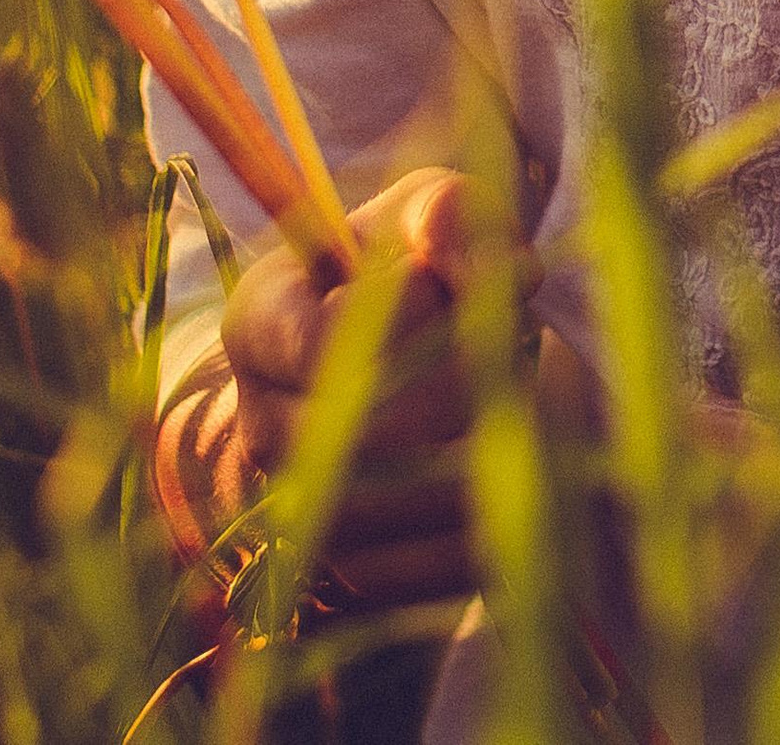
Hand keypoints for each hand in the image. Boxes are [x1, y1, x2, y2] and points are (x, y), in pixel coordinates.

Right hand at [156, 168, 519, 610]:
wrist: (433, 351)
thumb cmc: (425, 261)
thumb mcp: (437, 210)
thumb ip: (451, 216)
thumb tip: (471, 254)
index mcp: (259, 320)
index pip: (319, 340)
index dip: (406, 314)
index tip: (445, 286)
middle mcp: (258, 420)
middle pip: (358, 429)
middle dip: (459, 385)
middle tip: (512, 346)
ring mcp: (293, 504)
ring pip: (387, 508)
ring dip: (476, 454)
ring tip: (520, 400)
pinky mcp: (346, 567)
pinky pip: (415, 570)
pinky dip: (482, 525)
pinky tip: (518, 471)